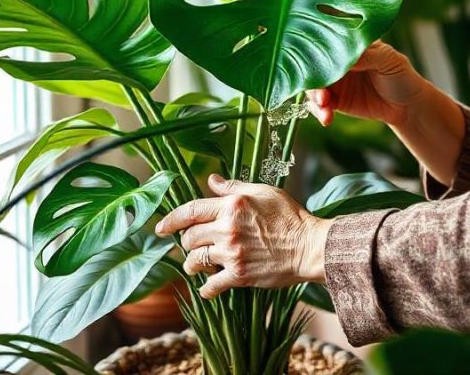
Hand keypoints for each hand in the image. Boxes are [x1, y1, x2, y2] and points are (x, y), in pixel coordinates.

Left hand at [155, 173, 332, 299]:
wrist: (309, 246)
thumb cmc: (290, 216)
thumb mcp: (263, 192)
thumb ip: (233, 187)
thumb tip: (212, 180)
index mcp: (231, 205)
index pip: (190, 210)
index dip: (170, 220)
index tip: (160, 227)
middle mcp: (227, 228)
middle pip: (189, 237)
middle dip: (186, 242)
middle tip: (192, 245)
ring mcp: (231, 253)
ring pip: (194, 261)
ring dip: (192, 264)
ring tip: (197, 265)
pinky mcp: (239, 275)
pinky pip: (210, 285)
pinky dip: (205, 289)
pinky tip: (208, 288)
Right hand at [307, 40, 425, 128]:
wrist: (408, 105)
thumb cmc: (401, 75)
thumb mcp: (388, 60)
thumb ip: (367, 56)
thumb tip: (344, 57)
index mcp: (350, 45)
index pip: (329, 43)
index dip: (319, 51)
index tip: (316, 60)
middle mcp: (338, 62)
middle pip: (316, 66)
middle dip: (314, 78)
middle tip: (320, 90)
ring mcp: (335, 81)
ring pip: (314, 86)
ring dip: (315, 97)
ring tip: (324, 106)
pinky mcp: (335, 101)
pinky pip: (320, 105)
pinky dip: (319, 111)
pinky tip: (326, 118)